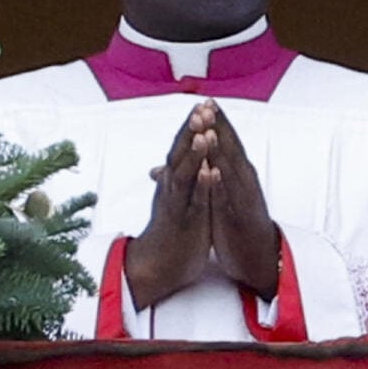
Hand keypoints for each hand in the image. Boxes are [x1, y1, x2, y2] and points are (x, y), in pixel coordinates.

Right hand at [127, 108, 216, 306]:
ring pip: (186, 174)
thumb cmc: (171, 230)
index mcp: (174, 181)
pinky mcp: (185, 222)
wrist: (158, 266)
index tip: (204, 102)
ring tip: (205, 133)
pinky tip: (210, 171)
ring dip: (195, 153)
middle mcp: (172, 188)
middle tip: (202, 107)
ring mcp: (178, 204)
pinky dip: (202, 186)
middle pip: (180, 154)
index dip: (192, 126)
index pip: (182, 148)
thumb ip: (176, 177)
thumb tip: (171, 159)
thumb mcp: (175, 198)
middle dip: (191, 130)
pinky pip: (194, 201)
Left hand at [192, 100, 280, 298]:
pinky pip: (228, 198)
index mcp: (239, 174)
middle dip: (218, 127)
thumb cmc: (237, 224)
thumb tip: (186, 161)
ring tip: (208, 131)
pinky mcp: (240, 216)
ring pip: (230, 170)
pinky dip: (220, 184)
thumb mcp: (220, 196)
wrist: (260, 257)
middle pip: (230, 149)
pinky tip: (213, 171)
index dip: (216, 123)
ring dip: (219, 150)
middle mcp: (244, 180)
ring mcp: (243, 197)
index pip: (227, 143)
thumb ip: (208, 176)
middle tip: (207, 105)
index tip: (205, 101)